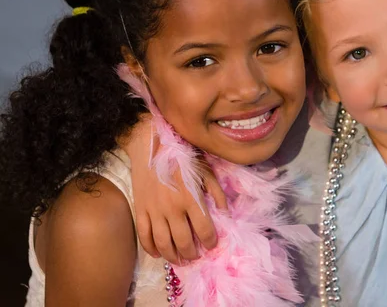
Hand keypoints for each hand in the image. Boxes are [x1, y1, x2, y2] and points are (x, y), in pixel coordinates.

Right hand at [123, 115, 227, 263]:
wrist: (151, 146)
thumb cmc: (182, 157)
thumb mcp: (205, 171)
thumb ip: (217, 193)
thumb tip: (226, 214)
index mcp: (191, 198)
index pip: (204, 229)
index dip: (210, 241)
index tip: (212, 245)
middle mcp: (172, 208)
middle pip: (183, 241)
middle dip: (191, 253)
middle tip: (196, 256)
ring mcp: (154, 210)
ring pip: (163, 243)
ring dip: (172, 256)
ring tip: (180, 260)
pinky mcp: (140, 210)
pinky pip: (144, 236)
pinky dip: (150, 248)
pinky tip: (158, 254)